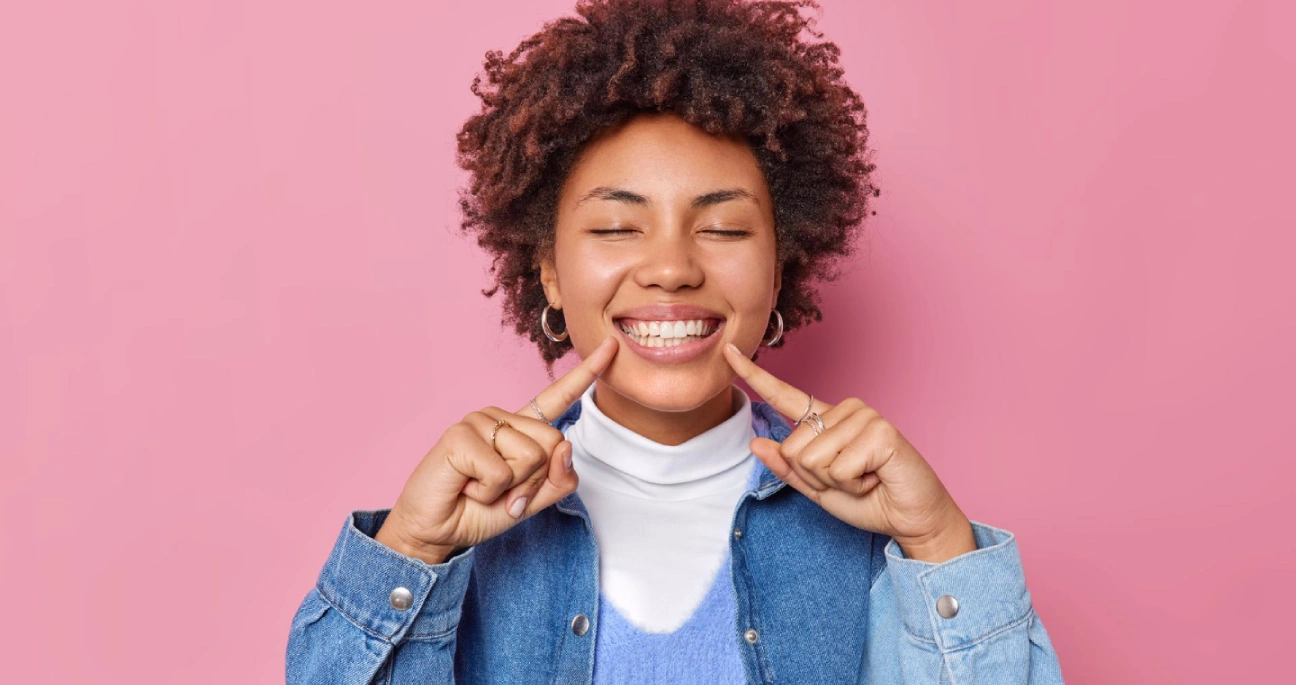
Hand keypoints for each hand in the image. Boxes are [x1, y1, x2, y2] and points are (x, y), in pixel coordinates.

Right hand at [375, 336, 618, 563]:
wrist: (437, 531)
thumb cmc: (481, 511)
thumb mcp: (533, 501)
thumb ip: (559, 480)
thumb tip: (566, 446)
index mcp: (521, 429)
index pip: (557, 398)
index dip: (586, 375)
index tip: (611, 348)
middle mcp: (501, 418)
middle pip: (553, 444)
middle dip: (533, 480)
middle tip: (501, 491)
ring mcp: (478, 421)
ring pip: (530, 458)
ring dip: (509, 488)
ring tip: (480, 488)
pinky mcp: (460, 435)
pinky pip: (501, 472)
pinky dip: (489, 492)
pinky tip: (466, 487)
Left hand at [723, 343, 975, 562]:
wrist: (912, 519)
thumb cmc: (870, 501)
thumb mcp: (818, 489)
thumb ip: (789, 469)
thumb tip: (755, 442)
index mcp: (826, 421)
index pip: (784, 396)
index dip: (754, 375)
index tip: (729, 351)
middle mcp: (844, 410)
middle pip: (793, 447)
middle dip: (815, 477)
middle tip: (851, 480)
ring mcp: (864, 416)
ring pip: (812, 458)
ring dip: (837, 482)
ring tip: (866, 478)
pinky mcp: (880, 431)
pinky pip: (838, 467)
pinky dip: (854, 484)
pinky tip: (876, 478)